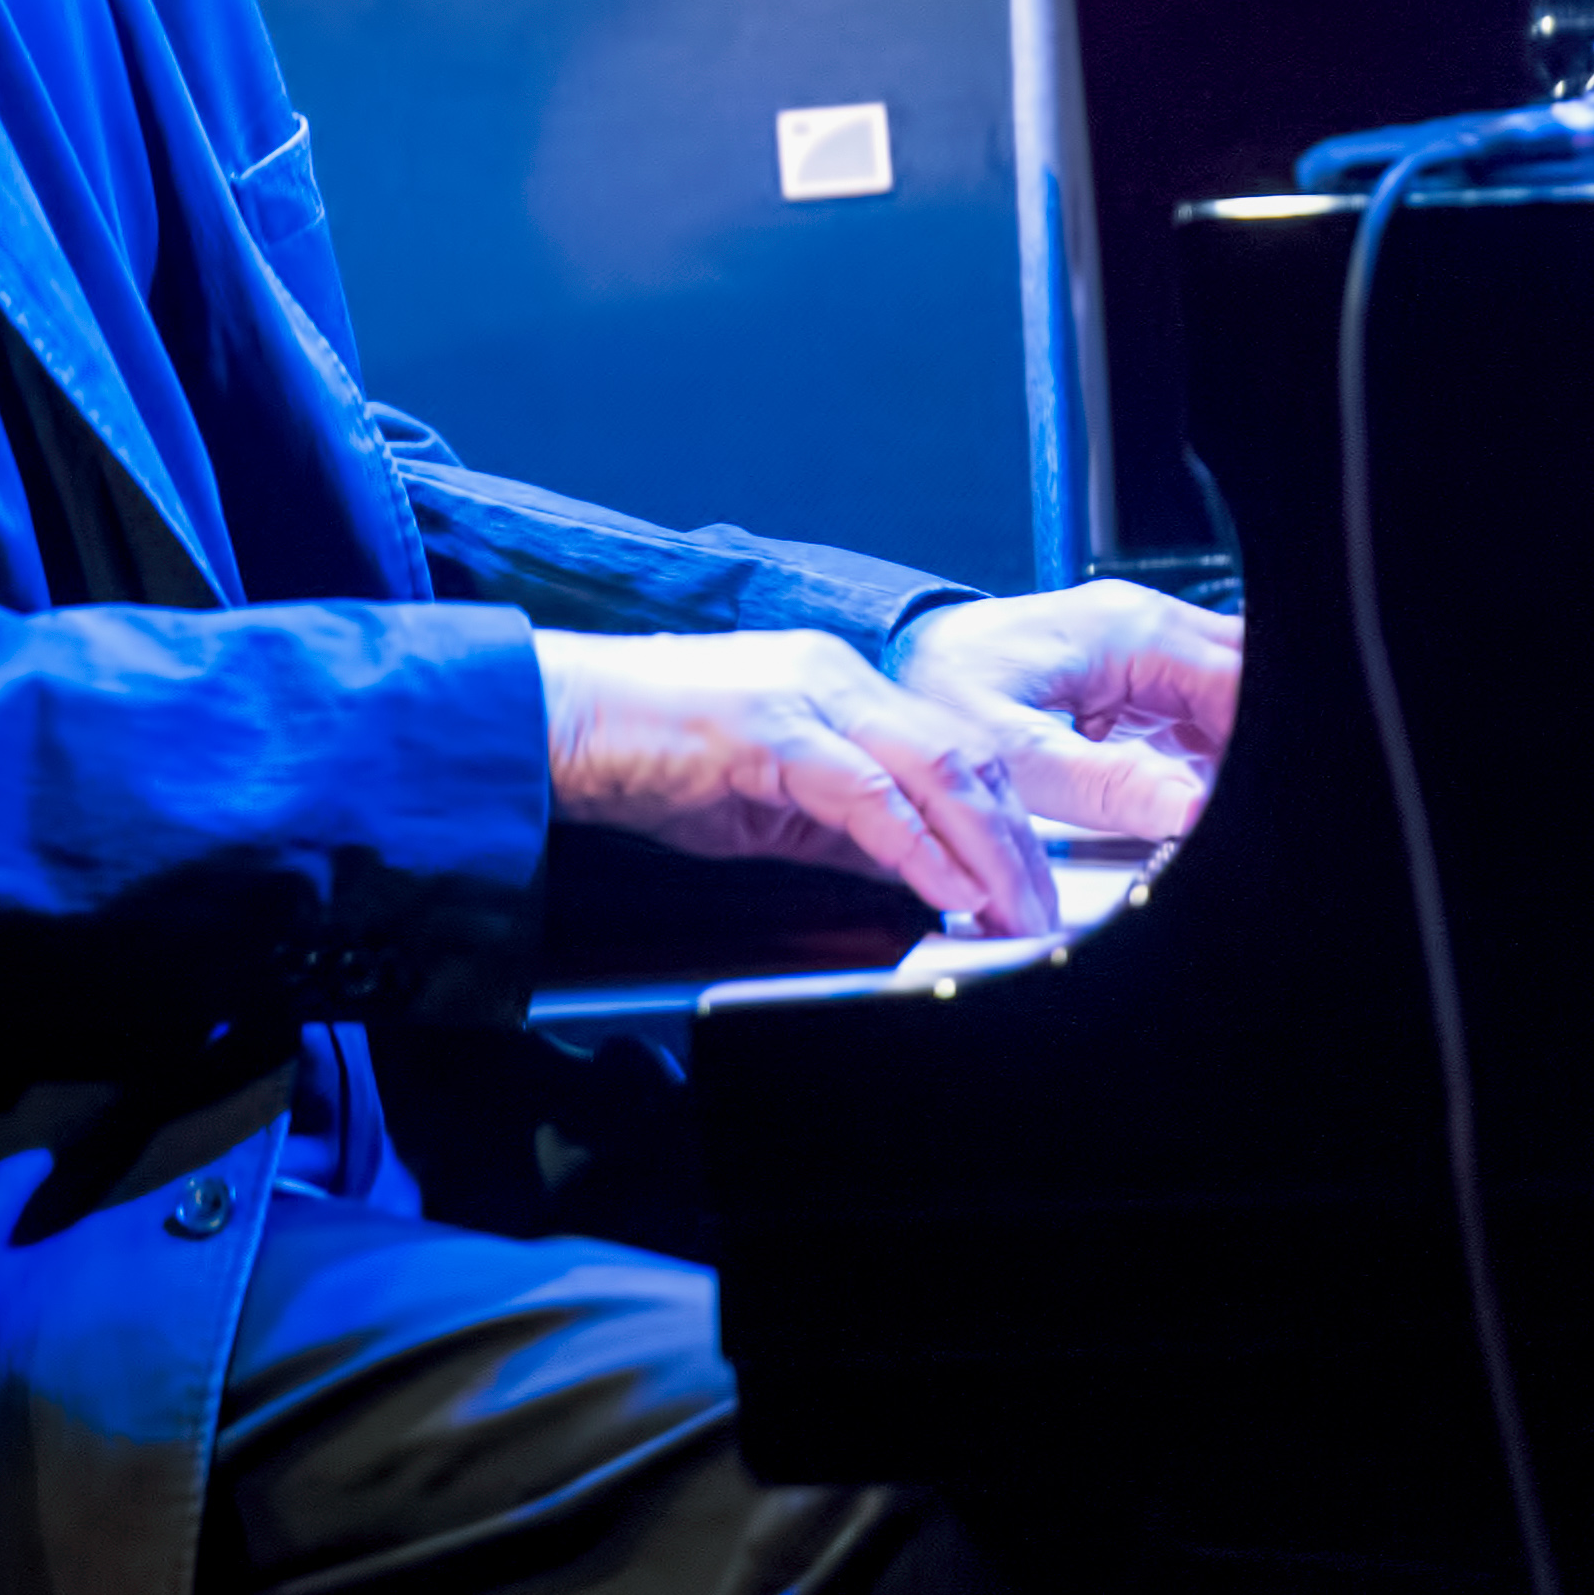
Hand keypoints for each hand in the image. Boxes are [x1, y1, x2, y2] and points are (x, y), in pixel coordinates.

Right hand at [535, 628, 1061, 934]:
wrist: (551, 720)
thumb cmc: (642, 756)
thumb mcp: (767, 806)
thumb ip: (843, 831)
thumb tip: (914, 876)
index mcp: (844, 688)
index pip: (959, 752)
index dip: (1008, 826)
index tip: (1031, 893)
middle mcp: (840, 677)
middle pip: (969, 757)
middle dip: (1018, 846)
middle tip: (1042, 918)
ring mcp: (807, 694)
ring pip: (936, 768)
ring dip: (986, 851)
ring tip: (1011, 914)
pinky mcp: (768, 727)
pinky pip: (866, 792)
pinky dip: (918, 847)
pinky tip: (945, 892)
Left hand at [889, 579, 1243, 844]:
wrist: (896, 663)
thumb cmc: (940, 694)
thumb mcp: (1019, 759)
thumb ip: (1108, 787)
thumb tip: (1187, 810)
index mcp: (1128, 632)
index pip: (1235, 681)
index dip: (1244, 744)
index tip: (1226, 799)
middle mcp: (1141, 625)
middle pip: (1241, 674)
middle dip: (1241, 739)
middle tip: (1213, 801)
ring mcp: (1137, 643)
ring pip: (1222, 689)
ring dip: (1221, 746)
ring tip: (1186, 801)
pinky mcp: (1127, 669)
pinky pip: (1191, 703)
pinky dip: (1196, 747)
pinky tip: (1170, 787)